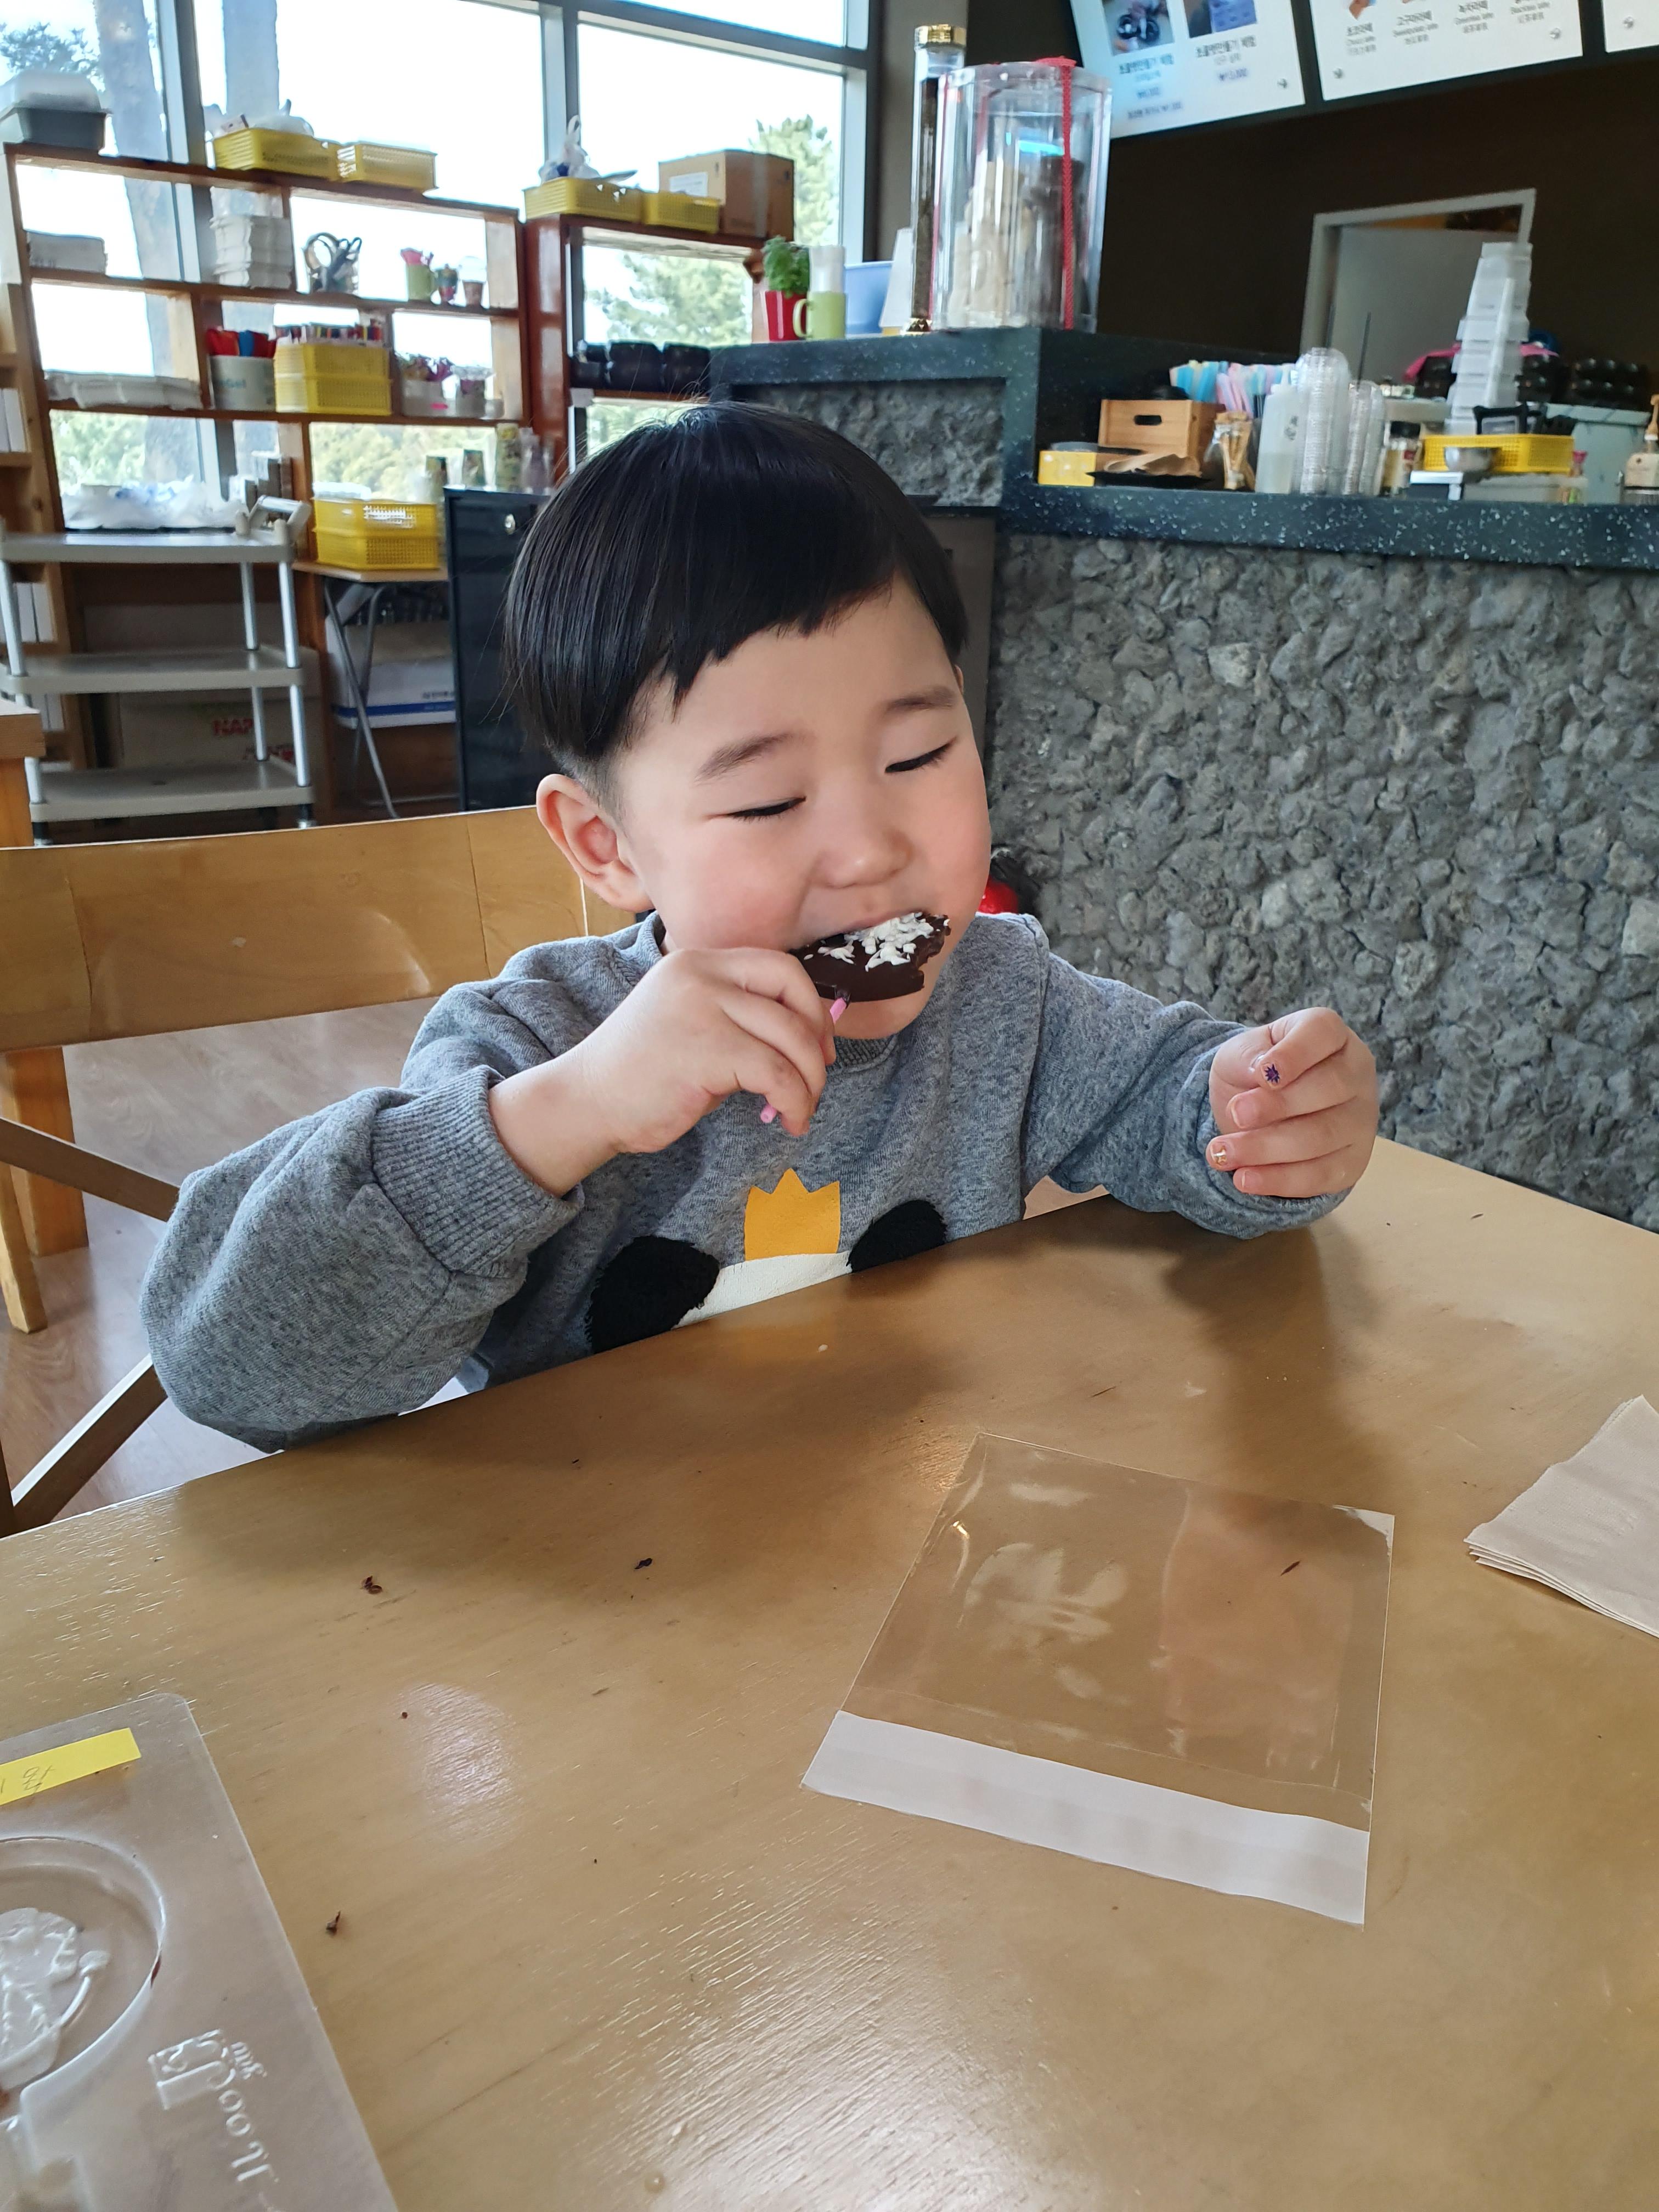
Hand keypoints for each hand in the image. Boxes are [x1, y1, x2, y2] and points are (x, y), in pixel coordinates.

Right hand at [489, 947, 834, 1194]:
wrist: (587, 1101)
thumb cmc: (641, 1074)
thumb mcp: (692, 1025)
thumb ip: (738, 1020)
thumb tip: (807, 1039)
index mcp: (697, 962)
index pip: (778, 965)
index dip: (809, 1005)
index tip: (815, 1044)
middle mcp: (701, 973)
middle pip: (792, 988)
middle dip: (817, 1035)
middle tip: (816, 1074)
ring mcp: (703, 1007)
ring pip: (791, 1037)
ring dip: (810, 1080)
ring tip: (802, 1109)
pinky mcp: (707, 1049)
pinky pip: (777, 1074)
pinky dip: (795, 1101)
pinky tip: (790, 1122)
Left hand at [1205, 1007, 1376, 1199]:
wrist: (1257, 1111)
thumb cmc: (1254, 1072)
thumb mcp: (1240, 1054)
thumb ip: (1249, 1057)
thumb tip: (1261, 1073)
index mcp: (1330, 1035)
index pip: (1323, 1034)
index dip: (1296, 1054)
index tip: (1264, 1075)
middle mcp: (1356, 1074)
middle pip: (1329, 1088)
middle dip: (1277, 1106)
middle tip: (1235, 1115)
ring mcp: (1360, 1120)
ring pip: (1322, 1137)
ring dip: (1267, 1148)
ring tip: (1222, 1153)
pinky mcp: (1352, 1162)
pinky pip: (1321, 1175)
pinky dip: (1279, 1180)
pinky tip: (1244, 1179)